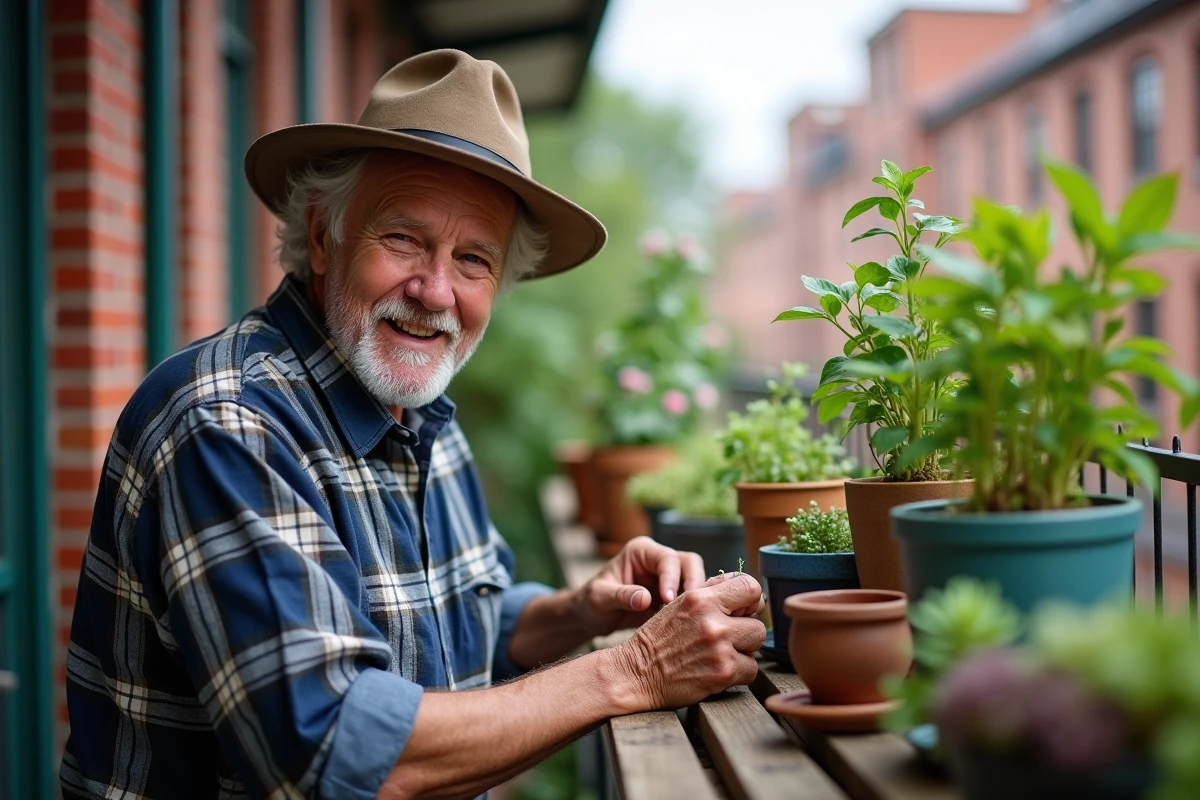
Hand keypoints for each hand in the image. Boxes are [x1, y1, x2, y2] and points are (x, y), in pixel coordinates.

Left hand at [576, 537, 706, 636]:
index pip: (667, 558)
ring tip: (691, 619)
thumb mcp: (599, 598)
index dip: (672, 578)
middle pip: (690, 564)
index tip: (668, 600)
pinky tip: (689, 626)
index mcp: (641, 551)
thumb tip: (645, 598)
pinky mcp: (673, 597)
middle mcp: (658, 560)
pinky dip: (693, 610)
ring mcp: (668, 578)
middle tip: (690, 609)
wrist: (591, 618)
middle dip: (693, 584)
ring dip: (696, 599)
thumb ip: (621, 596)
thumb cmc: (591, 602)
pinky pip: (691, 600)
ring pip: (696, 581)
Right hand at [611, 571, 765, 709]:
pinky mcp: (724, 672)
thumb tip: (747, 589)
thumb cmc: (659, 639)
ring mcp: (719, 648)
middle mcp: (712, 621)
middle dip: (745, 632)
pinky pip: (751, 670)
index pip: (751, 587)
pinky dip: (739, 673)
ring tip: (720, 654)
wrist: (636, 673)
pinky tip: (717, 670)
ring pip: (756, 646)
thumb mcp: (680, 604)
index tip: (743, 612)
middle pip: (758, 623)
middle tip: (726, 639)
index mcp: (701, 598)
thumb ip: (712, 592)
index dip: (752, 601)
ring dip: (743, 652)